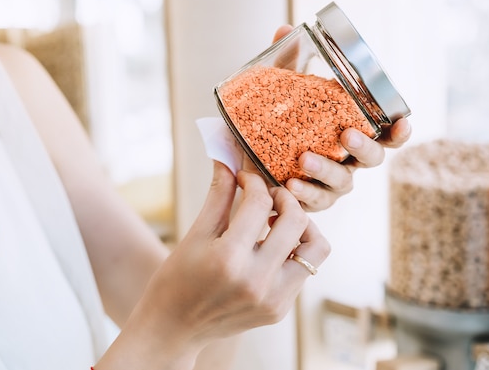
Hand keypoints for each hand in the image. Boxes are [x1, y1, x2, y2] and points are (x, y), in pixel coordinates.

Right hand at [99, 161, 329, 368]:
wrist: (173, 329)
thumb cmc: (176, 279)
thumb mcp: (195, 234)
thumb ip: (218, 195)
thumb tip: (227, 158)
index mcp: (228, 259)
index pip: (258, 203)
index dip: (253, 181)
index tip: (245, 179)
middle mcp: (256, 281)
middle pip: (296, 220)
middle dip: (284, 198)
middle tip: (269, 196)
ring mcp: (273, 299)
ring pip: (315, 247)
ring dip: (301, 226)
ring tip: (279, 222)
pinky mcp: (280, 309)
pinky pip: (304, 269)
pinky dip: (293, 250)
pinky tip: (271, 246)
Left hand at [270, 25, 412, 211]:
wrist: (247, 160)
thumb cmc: (275, 127)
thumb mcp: (279, 94)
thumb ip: (286, 66)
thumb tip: (284, 29)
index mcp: (350, 132)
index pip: (385, 134)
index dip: (399, 132)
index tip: (403, 123)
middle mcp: (347, 159)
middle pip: (372, 160)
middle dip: (364, 148)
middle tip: (346, 135)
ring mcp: (331, 183)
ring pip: (343, 182)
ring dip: (327, 170)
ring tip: (304, 159)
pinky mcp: (311, 201)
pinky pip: (315, 202)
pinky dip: (305, 193)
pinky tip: (289, 183)